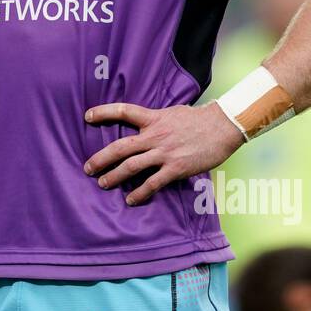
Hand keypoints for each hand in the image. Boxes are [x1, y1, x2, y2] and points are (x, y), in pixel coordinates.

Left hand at [82, 100, 243, 205]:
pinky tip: (131, 200)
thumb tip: (146, 123)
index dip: (103, 112)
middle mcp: (155, 135)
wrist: (223, 127)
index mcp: (154, 118)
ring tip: (102, 184)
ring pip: (132, 166)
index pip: (123, 111)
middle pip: (120, 147)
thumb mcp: (173, 112)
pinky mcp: (176, 168)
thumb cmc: (199, 119)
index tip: (87, 116)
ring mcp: (164, 152)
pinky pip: (153, 183)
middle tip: (87, 168)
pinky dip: (140, 193)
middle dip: (101, 158)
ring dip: (114, 176)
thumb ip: (157, 119)